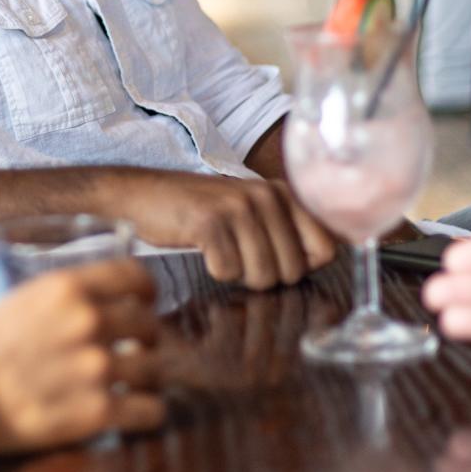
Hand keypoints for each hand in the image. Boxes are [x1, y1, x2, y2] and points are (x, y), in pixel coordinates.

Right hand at [0, 260, 165, 456]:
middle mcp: (89, 321)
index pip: (133, 276)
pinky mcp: (98, 413)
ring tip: (134, 387)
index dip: (145, 290)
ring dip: (147, 379)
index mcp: (64, 287)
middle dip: (147, 339)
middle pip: (149, 324)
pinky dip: (148, 413)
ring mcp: (97, 367)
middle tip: (135, 351)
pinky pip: (150, 410)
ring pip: (155, 369)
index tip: (146, 301)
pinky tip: (138, 414)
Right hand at [103, 167, 336, 288]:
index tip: (275, 261)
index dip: (301, 267)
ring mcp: (238, 207)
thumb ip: (287, 231)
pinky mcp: (209, 222)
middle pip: (293, 271)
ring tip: (221, 252)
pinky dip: (213, 270)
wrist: (143, 194)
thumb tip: (327, 259)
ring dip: (238, 275)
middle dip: (265, 277)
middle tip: (238, 256)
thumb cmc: (200, 212)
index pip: (326, 249)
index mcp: (282, 195)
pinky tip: (203, 250)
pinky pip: (227, 271)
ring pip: (262, 276)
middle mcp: (266, 196)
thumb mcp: (251, 212)